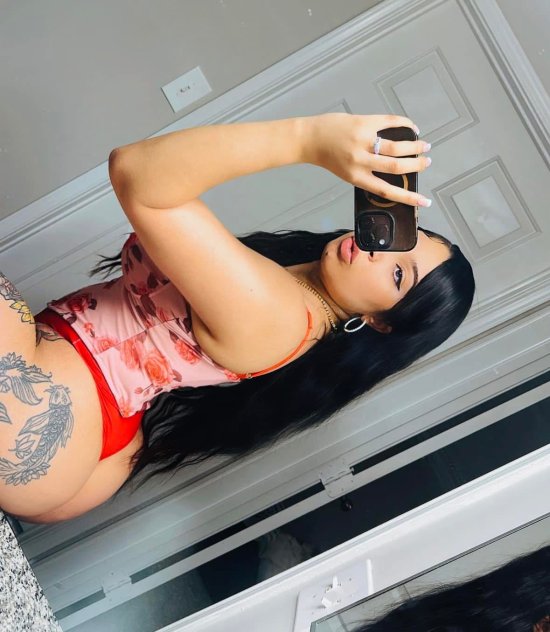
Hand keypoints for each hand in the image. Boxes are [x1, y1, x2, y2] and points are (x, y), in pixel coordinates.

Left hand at [301, 113, 431, 206]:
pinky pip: (390, 122)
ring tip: (424, 145)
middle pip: (396, 167)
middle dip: (416, 165)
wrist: (311, 138)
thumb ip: (368, 174)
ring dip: (414, 145)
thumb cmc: (329, 157)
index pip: (387, 191)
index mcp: (357, 178)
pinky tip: (412, 127)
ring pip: (396, 145)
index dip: (408, 198)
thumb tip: (394, 171)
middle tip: (426, 162)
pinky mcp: (363, 122)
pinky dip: (404, 124)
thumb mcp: (348, 172)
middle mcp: (361, 161)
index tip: (424, 201)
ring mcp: (362, 140)